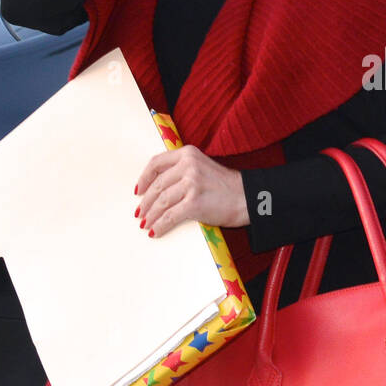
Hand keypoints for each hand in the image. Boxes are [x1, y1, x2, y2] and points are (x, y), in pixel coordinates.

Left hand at [134, 146, 249, 235]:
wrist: (247, 198)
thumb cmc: (226, 187)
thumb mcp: (202, 167)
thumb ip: (182, 170)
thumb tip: (156, 188)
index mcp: (188, 154)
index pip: (156, 163)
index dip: (144, 178)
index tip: (138, 190)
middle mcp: (188, 166)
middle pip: (157, 185)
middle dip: (145, 202)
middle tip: (139, 213)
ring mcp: (191, 184)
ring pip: (161, 202)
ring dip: (150, 216)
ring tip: (145, 224)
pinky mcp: (194, 203)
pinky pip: (170, 216)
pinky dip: (160, 225)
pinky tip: (155, 231)